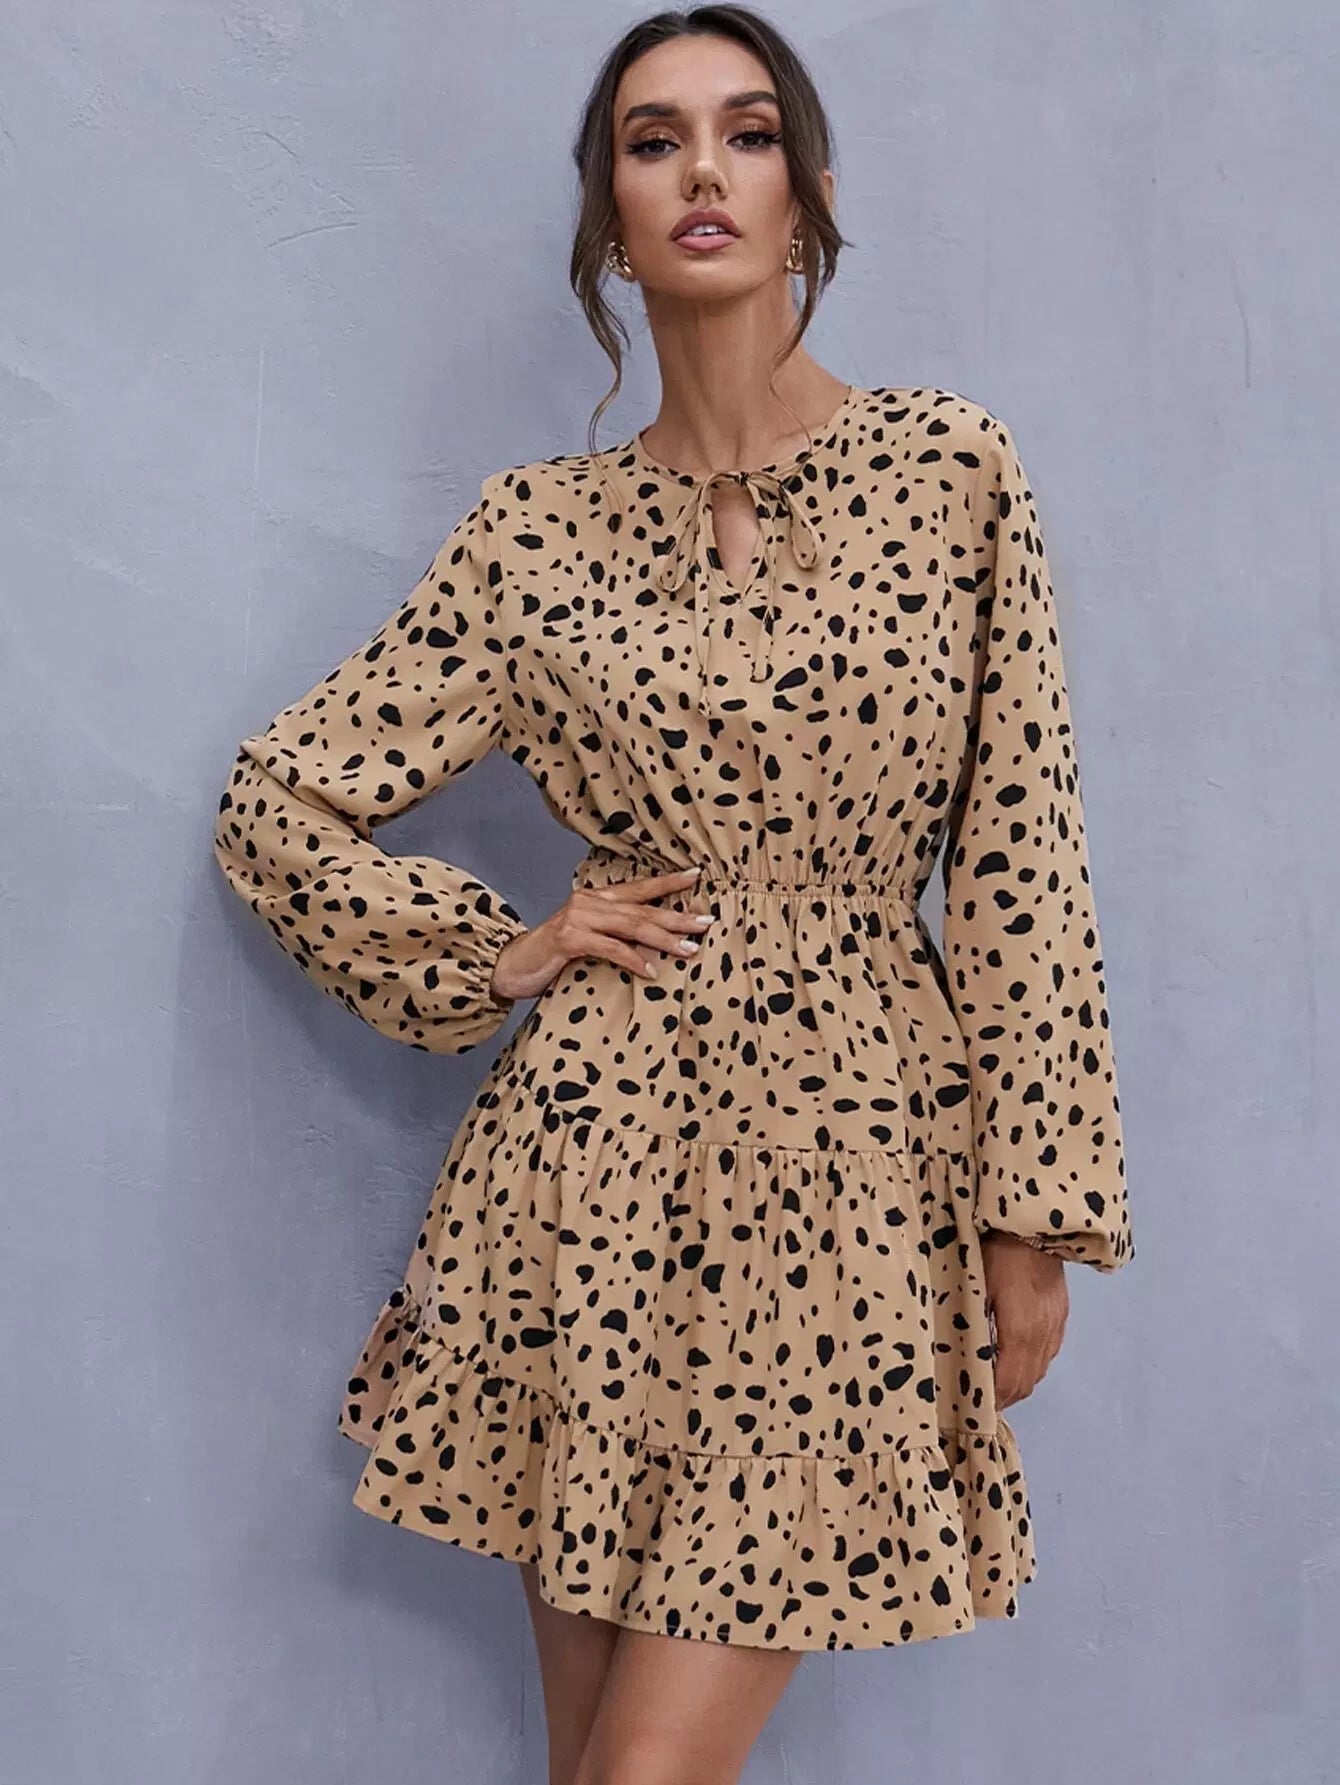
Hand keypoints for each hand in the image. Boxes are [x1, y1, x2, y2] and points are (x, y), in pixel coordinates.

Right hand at [488, 865, 715, 1004]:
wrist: (511, 966)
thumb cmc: (552, 956)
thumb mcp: (588, 940)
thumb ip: (615, 936)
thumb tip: (655, 948)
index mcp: (597, 899)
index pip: (639, 888)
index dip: (668, 882)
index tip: (697, 877)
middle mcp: (590, 902)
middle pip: (642, 909)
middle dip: (677, 917)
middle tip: (706, 923)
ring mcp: (578, 918)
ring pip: (631, 926)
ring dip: (663, 939)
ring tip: (689, 948)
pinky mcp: (569, 939)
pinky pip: (610, 948)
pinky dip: (632, 959)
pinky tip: (650, 971)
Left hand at [981, 1231, 1068, 1409]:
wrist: (1037, 1227)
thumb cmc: (997, 1253)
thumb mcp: (977, 1287)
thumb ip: (974, 1324)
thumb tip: (962, 1355)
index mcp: (1019, 1330)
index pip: (1008, 1380)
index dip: (993, 1399)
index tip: (976, 1407)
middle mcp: (1042, 1335)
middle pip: (1026, 1382)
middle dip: (1006, 1397)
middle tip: (984, 1402)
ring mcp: (1055, 1326)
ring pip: (1040, 1370)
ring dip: (1020, 1383)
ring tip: (999, 1386)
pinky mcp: (1062, 1315)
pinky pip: (1049, 1353)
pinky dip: (1033, 1365)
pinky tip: (1017, 1360)